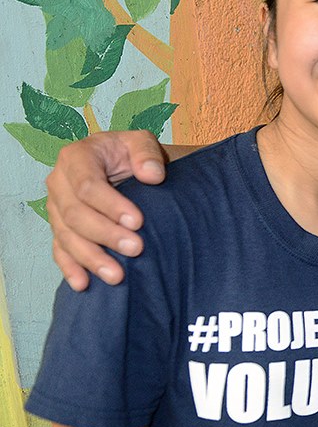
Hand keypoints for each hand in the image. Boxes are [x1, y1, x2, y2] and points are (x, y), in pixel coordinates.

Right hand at [46, 131, 164, 290]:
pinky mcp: (60, 228)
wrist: (125, 165)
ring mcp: (56, 208)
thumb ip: (147, 154)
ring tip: (117, 276)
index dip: (111, 205)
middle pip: (75, 215)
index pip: (88, 185)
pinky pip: (60, 250)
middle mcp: (59, 183)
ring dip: (91, 258)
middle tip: (136, 249)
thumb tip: (152, 175)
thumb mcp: (142, 142)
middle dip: (105, 235)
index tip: (138, 222)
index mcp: (77, 157)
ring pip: (67, 237)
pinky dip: (71, 268)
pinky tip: (84, 283)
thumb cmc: (133, 154)